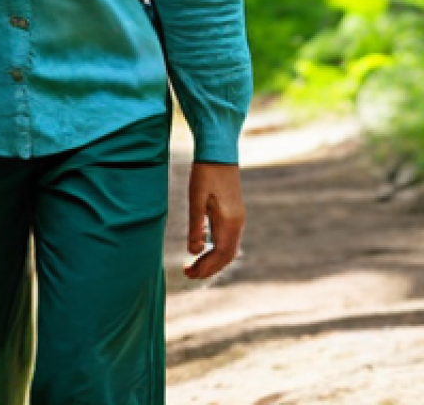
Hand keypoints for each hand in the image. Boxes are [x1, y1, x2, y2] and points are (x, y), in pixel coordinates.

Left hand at [183, 161, 244, 280]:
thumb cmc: (205, 172)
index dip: (206, 267)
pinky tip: (202, 247)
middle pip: (226, 256)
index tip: (189, 274)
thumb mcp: (196, 196)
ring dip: (212, 260)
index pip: (220, 254)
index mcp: (229, 221)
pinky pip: (226, 239)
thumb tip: (193, 251)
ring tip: (194, 266)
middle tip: (188, 274)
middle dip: (209, 268)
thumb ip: (196, 224)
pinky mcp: (233, 213)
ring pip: (227, 249)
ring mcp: (237, 218)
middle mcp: (237, 223)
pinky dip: (215, 249)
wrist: (219, 151)